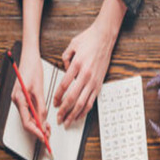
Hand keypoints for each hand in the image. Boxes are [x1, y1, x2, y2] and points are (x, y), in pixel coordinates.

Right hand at [12, 43, 50, 147]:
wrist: (29, 57)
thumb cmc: (32, 69)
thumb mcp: (39, 89)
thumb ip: (41, 106)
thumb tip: (43, 121)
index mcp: (19, 99)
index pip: (27, 122)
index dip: (36, 132)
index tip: (44, 138)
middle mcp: (17, 101)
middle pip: (27, 122)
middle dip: (38, 131)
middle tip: (48, 137)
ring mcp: (19, 100)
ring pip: (28, 119)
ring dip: (38, 126)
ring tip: (48, 131)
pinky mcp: (23, 99)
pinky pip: (29, 113)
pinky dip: (36, 119)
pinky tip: (43, 122)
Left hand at [53, 0, 126, 127]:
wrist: (105, 37)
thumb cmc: (89, 40)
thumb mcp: (72, 45)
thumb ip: (65, 58)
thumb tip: (64, 71)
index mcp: (77, 65)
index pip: (64, 85)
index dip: (58, 96)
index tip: (54, 103)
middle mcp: (86, 75)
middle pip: (72, 98)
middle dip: (64, 110)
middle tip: (59, 118)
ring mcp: (94, 81)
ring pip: (82, 103)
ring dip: (74, 114)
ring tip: (68, 122)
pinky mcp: (99, 84)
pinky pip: (91, 101)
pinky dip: (84, 110)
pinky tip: (79, 116)